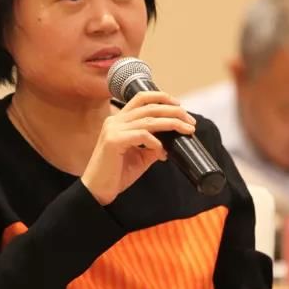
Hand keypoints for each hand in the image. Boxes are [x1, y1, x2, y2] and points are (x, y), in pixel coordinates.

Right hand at [81, 91, 195, 205]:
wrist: (97, 191)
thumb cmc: (116, 174)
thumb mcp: (140, 156)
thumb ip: (154, 145)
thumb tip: (172, 140)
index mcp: (119, 120)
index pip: (141, 99)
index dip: (161, 97)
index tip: (179, 105)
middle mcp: (115, 121)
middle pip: (149, 106)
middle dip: (174, 111)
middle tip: (190, 122)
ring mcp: (113, 129)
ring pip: (148, 119)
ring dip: (171, 123)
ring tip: (186, 130)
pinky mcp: (113, 141)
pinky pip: (141, 135)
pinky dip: (156, 141)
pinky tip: (162, 152)